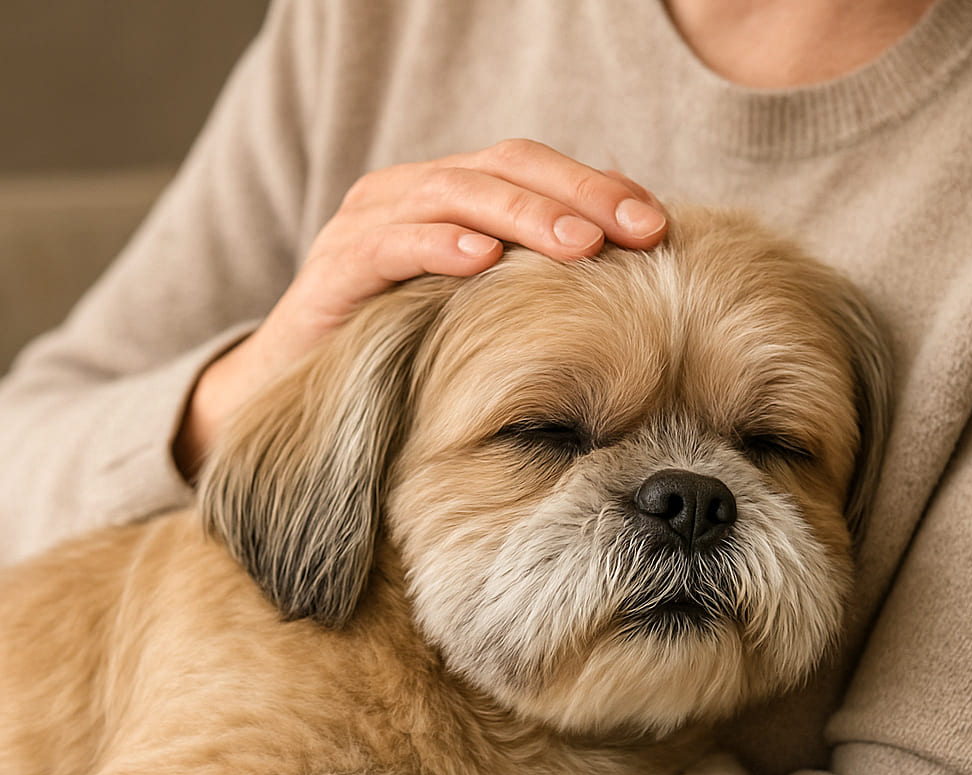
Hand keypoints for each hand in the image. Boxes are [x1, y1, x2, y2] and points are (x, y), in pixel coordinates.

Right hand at [174, 139, 666, 476]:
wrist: (295, 392)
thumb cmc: (398, 354)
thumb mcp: (473, 316)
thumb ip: (527, 287)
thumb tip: (622, 285)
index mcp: (451, 198)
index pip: (534, 170)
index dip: (597, 187)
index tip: (657, 224)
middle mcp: (411, 196)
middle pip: (505, 167)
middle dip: (579, 196)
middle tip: (640, 228)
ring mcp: (370, 225)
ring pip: (456, 194)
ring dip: (524, 217)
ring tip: (581, 245)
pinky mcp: (335, 268)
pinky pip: (391, 245)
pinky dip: (438, 245)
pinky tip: (482, 259)